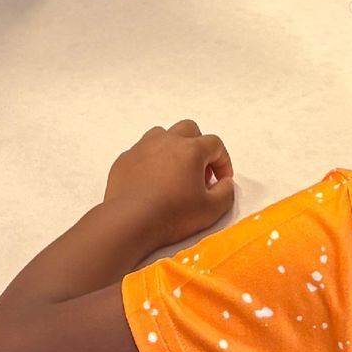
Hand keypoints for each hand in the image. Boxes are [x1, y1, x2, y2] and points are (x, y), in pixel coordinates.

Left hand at [104, 121, 234, 248]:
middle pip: (189, 130)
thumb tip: (225, 183)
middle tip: (200, 173)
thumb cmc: (172, 214)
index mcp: (191, 149)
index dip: (223, 162)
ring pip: (163, 135)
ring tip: (175, 174)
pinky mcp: (125, 159)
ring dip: (173, 149)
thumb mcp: (211, 210)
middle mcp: (167, 140)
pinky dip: (151, 161)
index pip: (215, 144)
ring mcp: (143, 147)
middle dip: (199, 148)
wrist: (130, 221)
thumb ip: (226, 193)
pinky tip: (151, 183)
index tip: (221, 181)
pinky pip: (142, 152)